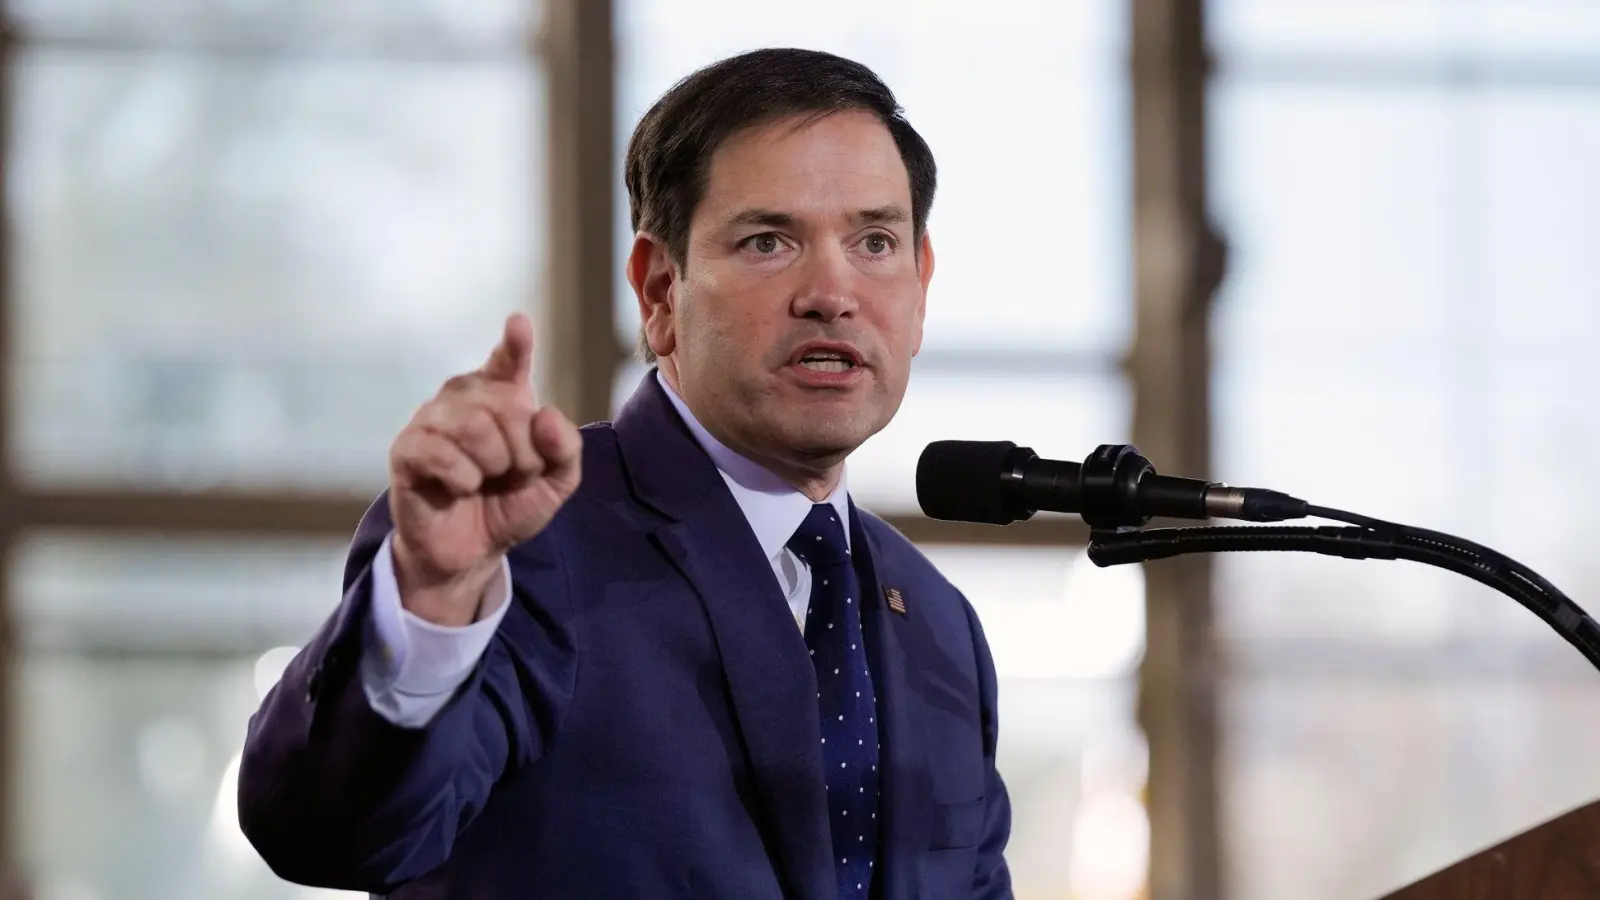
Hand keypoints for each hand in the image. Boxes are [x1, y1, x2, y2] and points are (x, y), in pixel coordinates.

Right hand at [387, 312, 581, 625]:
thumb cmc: (510, 505)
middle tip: (514, 475)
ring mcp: (431, 420)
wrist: (472, 551)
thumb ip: (565, 449)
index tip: (518, 324)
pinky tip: (460, 488)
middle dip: (524, 451)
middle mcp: (463, 398)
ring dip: (493, 464)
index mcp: (501, 398)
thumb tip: (546, 414)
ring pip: (474, 425)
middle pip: (506, 405)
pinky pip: (441, 452)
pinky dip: (463, 477)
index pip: (508, 362)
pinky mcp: (406, 450)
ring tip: (485, 482)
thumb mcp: (555, 482)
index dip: (514, 344)